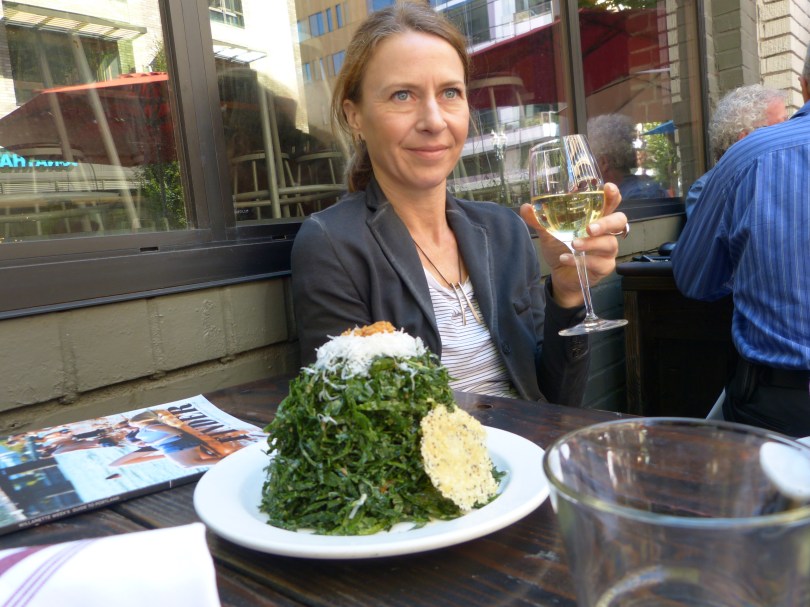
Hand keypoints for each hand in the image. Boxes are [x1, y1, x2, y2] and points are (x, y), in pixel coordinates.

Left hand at [520, 182, 625, 308]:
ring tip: (573, 244)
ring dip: (591, 244)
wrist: (559, 275)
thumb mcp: (548, 233)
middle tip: (589, 228)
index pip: (611, 203)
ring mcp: (608, 250)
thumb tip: (526, 207)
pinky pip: (599, 263)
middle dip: (606, 223)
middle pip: (619, 221)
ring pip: (609, 244)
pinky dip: (582, 261)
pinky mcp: (604, 267)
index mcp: (596, 218)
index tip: (608, 188)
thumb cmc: (559, 248)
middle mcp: (606, 232)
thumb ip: (540, 221)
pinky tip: (565, 258)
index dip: (613, 195)